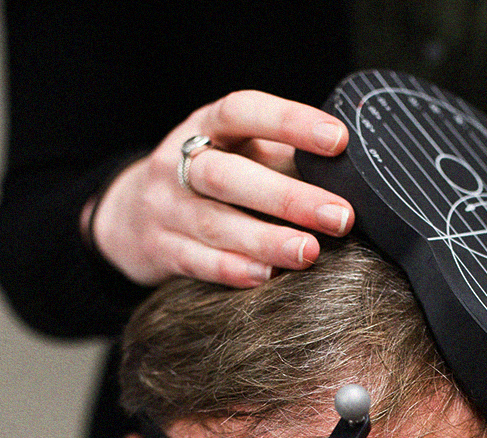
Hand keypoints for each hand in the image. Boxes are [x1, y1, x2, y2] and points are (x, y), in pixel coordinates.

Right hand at [90, 91, 354, 288]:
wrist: (129, 215)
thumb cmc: (210, 180)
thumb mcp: (238, 154)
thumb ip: (284, 158)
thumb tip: (356, 174)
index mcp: (206, 127)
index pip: (243, 112)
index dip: (289, 121)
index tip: (338, 140)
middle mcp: (179, 163)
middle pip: (229, 175)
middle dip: (287, 197)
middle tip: (339, 216)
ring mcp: (164, 207)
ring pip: (213, 223)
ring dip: (265, 239)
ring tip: (308, 252)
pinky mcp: (158, 248)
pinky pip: (193, 260)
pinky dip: (228, 269)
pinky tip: (263, 276)